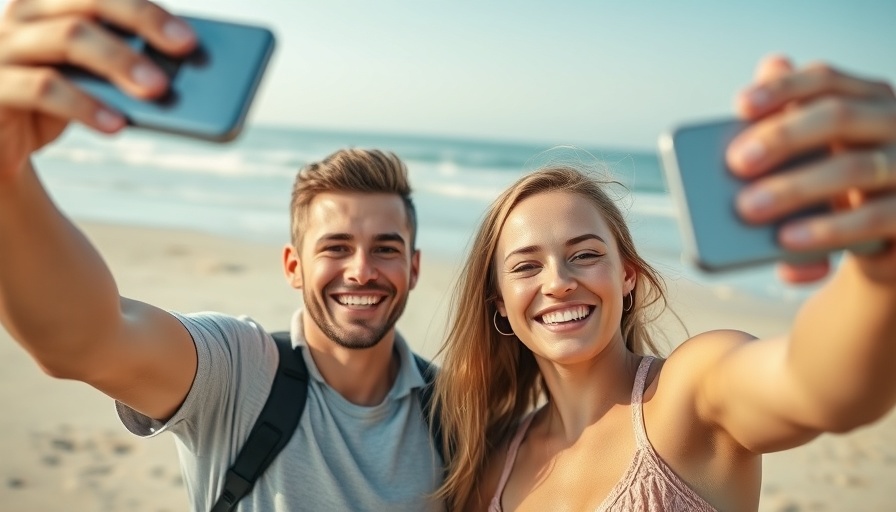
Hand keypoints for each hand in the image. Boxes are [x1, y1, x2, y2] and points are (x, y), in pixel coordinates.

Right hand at [0, 0, 195, 176]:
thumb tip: (182, 74)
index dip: (145, 8)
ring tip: (159, 89)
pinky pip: (43, 87)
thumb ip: (124, 68)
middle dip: (143, 20)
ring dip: (121, 61)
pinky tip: (117, 124)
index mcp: (53, 4)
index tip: (189, 35)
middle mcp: (26, 14)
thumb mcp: (92, 81)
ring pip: (69, 38)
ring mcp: (5, 46)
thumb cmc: (54, 105)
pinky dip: (86, 105)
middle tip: (184, 47)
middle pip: (89, 1)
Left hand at [726, 55, 895, 282]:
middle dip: (783, 136)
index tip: (739, 107)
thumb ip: (784, 123)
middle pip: (839, 116)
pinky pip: (873, 218)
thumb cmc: (834, 188)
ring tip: (748, 208)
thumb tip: (767, 70)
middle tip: (736, 163)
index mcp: (866, 100)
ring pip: (853, 168)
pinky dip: (826, 230)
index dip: (782, 89)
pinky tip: (786, 240)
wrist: (880, 243)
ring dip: (795, 188)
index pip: (824, 80)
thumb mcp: (809, 156)